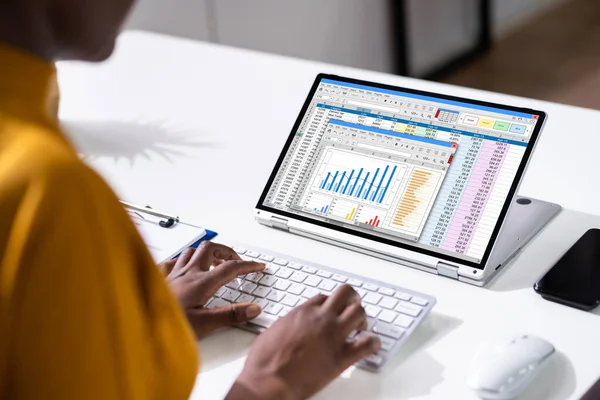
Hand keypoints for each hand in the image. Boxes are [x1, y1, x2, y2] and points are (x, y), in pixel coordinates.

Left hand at [159, 242, 264, 336]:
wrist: (135, 326)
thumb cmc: (165, 325)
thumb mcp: (203, 324)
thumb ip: (230, 316)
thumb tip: (253, 309)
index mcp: (200, 283)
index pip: (230, 268)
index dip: (248, 265)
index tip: (258, 266)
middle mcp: (186, 274)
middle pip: (210, 249)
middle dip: (227, 252)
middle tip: (237, 261)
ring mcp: (171, 275)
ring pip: (191, 251)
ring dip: (206, 253)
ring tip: (214, 261)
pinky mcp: (158, 279)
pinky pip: (172, 261)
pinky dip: (183, 260)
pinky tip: (183, 267)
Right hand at [228, 285, 380, 399]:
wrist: (268, 381)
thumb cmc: (265, 361)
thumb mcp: (272, 331)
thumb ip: (287, 325)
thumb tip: (290, 326)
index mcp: (302, 313)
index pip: (324, 298)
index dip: (330, 303)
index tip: (331, 310)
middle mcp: (320, 319)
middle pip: (345, 294)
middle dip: (352, 299)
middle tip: (352, 308)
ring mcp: (333, 336)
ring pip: (359, 313)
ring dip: (362, 318)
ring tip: (360, 327)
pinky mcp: (341, 357)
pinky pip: (367, 344)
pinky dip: (374, 343)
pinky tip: (372, 346)